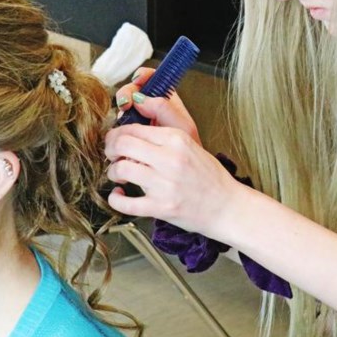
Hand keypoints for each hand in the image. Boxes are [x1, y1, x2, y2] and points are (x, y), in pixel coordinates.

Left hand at [104, 122, 246, 238]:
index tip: (115, 140)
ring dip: (113, 172)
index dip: (117, 134)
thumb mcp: (191, 145)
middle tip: (111, 155)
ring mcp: (164, 184)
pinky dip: (115, 199)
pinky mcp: (161, 208)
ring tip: (118, 176)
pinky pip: (125, 203)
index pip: (133, 128)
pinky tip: (118, 195)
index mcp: (177, 139)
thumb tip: (131, 132)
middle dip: (110, 149)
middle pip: (122, 144)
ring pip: (120, 170)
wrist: (227, 207)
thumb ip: (162, 137)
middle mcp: (170, 159)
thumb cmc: (210, 177)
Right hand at [114, 67, 201, 145]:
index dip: (142, 75)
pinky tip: (122, 134)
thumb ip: (163, 108)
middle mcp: (151, 106)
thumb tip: (140, 98)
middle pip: (132, 91)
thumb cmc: (189, 147)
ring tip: (124, 122)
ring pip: (123, 109)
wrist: (183, 170)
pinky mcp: (132, 134)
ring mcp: (140, 119)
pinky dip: (119, 130)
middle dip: (125, 94)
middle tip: (125, 105)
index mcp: (166, 98)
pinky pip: (120, 127)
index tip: (137, 81)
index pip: (151, 78)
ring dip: (121, 113)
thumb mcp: (181, 126)